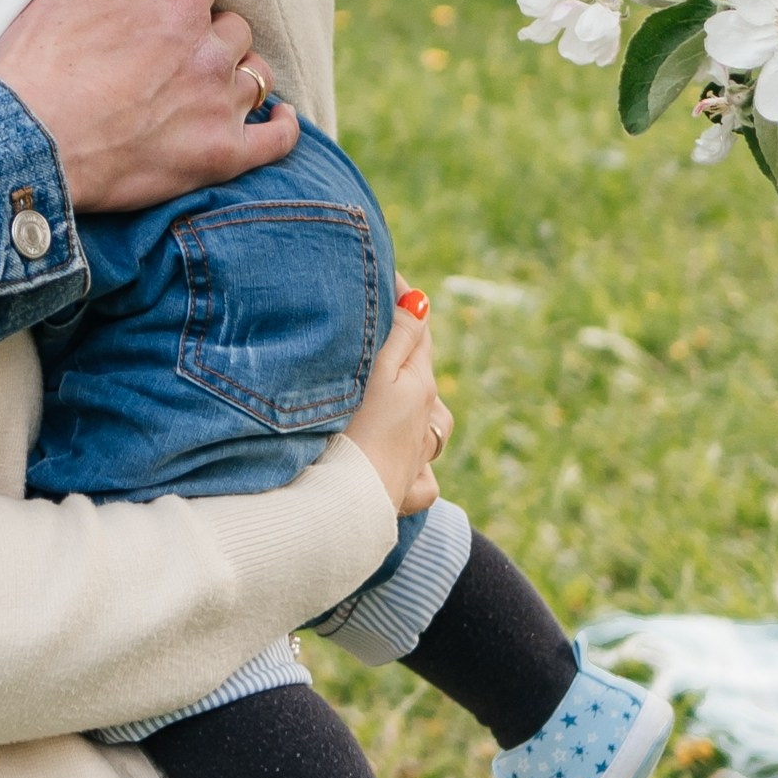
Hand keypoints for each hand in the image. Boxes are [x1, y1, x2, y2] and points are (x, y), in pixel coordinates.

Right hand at [0, 0, 300, 212]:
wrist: (30, 145)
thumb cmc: (41, 64)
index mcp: (177, 11)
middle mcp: (208, 56)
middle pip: (235, 27)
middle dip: (210, 29)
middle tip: (175, 46)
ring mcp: (219, 109)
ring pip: (257, 74)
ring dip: (237, 69)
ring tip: (212, 77)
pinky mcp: (220, 156)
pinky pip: (277, 139)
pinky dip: (283, 125)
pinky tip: (279, 114)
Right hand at [343, 298, 451, 516]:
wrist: (347, 503)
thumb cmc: (357, 430)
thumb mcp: (380, 373)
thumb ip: (401, 335)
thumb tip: (420, 299)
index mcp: (420, 385)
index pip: (419, 333)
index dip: (404, 302)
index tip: (384, 274)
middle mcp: (427, 421)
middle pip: (423, 379)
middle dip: (404, 357)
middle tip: (372, 338)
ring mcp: (418, 458)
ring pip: (429, 429)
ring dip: (415, 415)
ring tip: (385, 407)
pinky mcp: (407, 492)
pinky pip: (420, 477)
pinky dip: (414, 469)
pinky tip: (398, 465)